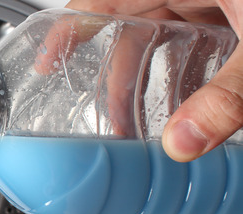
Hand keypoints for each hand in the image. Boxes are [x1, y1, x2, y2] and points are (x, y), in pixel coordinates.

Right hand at [65, 0, 242, 161]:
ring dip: (153, 82)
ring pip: (163, 39)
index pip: (101, 2)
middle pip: (130, 33)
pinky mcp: (231, 11)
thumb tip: (183, 142)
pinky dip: (188, 71)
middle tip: (114, 122)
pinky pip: (197, 39)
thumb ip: (227, 95)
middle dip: (117, 81)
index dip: (67, 32)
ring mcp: (211, 0)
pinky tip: (193, 101)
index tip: (46, 64)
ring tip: (148, 122)